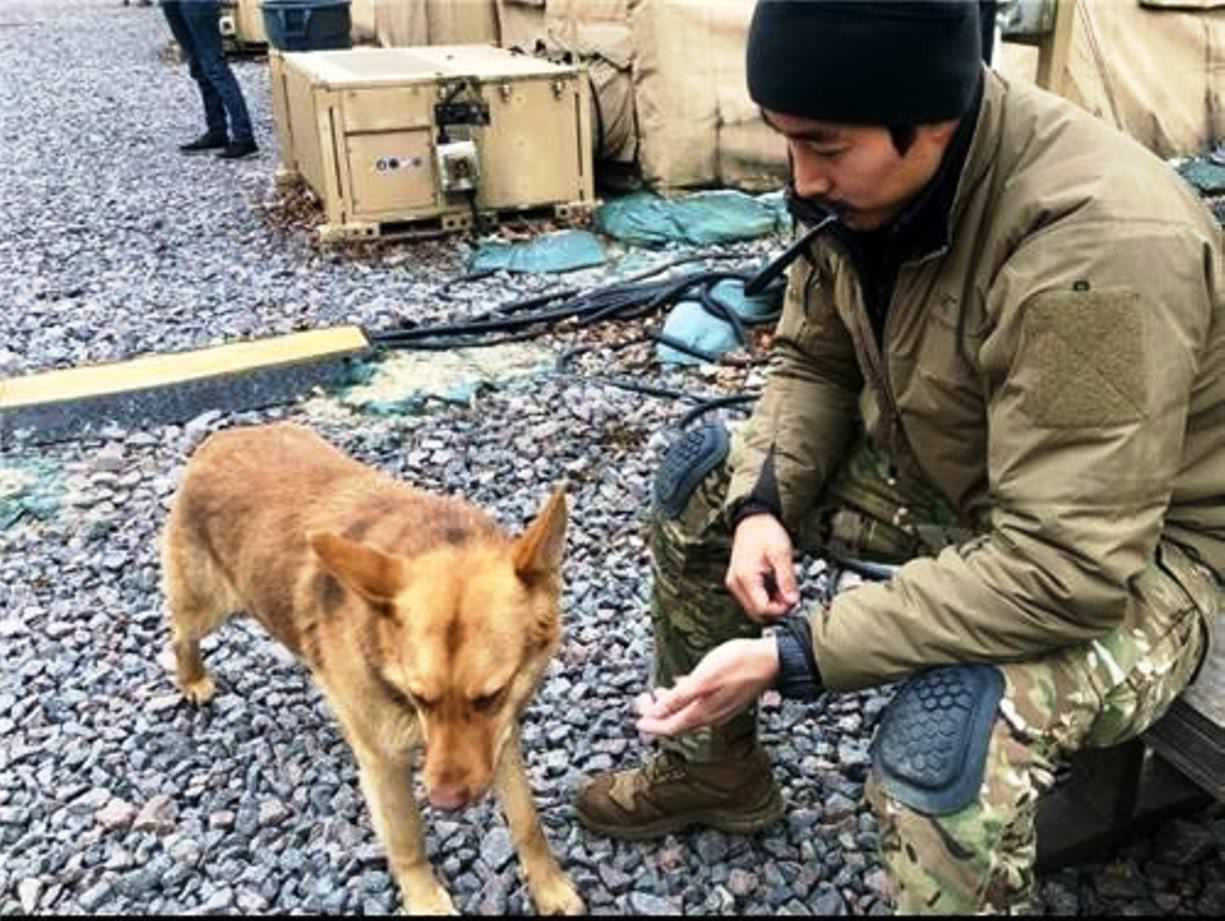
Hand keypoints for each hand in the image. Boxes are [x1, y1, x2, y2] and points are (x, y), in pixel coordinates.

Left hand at [634, 637, 778, 736]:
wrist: (771, 661)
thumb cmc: (738, 664)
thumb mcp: (702, 678)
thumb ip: (678, 697)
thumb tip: (656, 713)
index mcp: (702, 713)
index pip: (669, 727)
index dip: (651, 724)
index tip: (636, 718)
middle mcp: (710, 716)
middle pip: (677, 722)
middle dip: (657, 714)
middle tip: (642, 700)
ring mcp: (720, 709)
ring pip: (687, 714)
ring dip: (669, 705)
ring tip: (657, 692)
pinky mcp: (726, 700)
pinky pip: (698, 705)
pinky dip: (685, 699)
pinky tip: (681, 685)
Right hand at [725, 513, 798, 622]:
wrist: (753, 520)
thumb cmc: (765, 532)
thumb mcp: (782, 554)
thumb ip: (787, 579)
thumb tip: (793, 600)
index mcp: (745, 577)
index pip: (762, 608)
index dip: (780, 609)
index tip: (794, 601)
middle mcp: (736, 583)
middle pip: (756, 612)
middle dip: (776, 609)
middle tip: (790, 597)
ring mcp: (735, 583)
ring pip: (754, 607)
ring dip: (771, 604)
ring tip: (784, 590)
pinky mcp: (738, 581)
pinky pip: (752, 598)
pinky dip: (765, 598)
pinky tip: (776, 587)